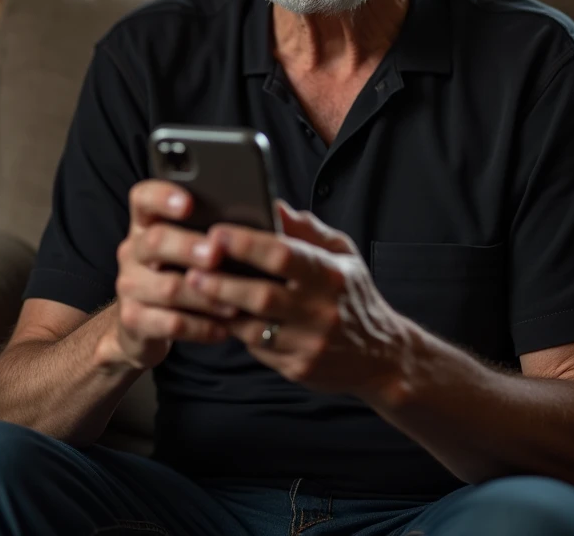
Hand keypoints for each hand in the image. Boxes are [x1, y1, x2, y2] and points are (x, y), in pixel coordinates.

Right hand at [111, 180, 236, 370]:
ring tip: (236, 303)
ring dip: (205, 296)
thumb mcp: (197, 246)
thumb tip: (272, 211)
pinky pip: (170, 324)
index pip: (144, 197)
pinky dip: (201, 328)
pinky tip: (224, 329)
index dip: (163, 196)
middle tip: (217, 254)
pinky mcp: (134, 320)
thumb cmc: (186, 272)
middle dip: (188, 247)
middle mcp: (133, 250)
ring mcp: (129, 285)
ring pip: (167, 288)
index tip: (189, 203)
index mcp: (148, 223)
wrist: (149, 326)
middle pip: (155, 241)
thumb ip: (224, 227)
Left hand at [188, 202, 408, 398]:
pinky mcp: (298, 370)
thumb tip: (273, 203)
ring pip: (254, 328)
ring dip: (221, 309)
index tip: (216, 232)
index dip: (246, 244)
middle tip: (192, 266)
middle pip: (261, 295)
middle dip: (222, 280)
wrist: (382, 356)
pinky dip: (236, 332)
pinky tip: (217, 316)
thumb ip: (306, 228)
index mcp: (331, 274)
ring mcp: (310, 344)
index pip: (283, 255)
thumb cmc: (352, 294)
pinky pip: (258, 350)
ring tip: (195, 290)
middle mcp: (321, 310)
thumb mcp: (341, 253)